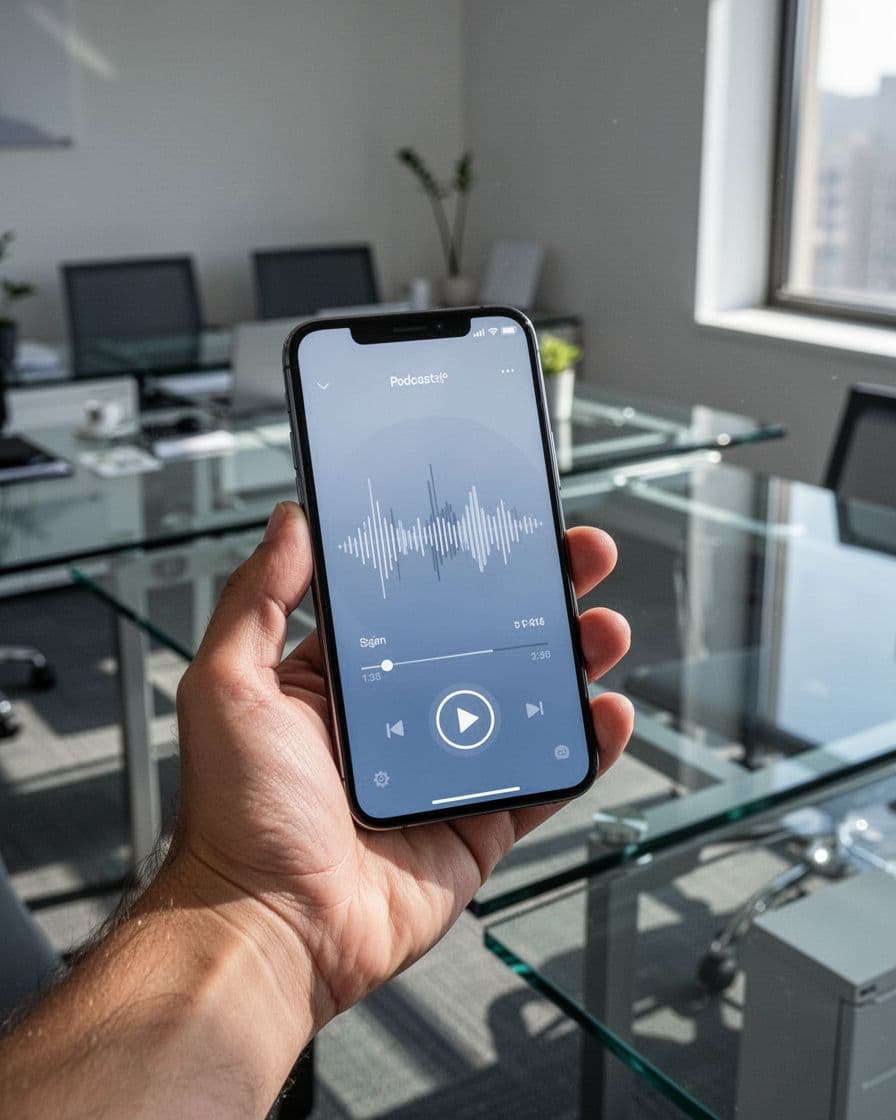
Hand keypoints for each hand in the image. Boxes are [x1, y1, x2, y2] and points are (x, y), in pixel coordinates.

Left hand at [171, 501, 632, 1033]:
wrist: (270, 928)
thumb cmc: (236, 817)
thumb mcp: (229, 685)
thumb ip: (259, 599)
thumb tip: (291, 522)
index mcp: (345, 681)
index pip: (418, 604)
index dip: (463, 564)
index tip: (496, 526)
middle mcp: (400, 718)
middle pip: (487, 643)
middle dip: (539, 598)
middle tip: (576, 558)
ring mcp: (446, 769)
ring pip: (525, 702)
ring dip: (572, 660)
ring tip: (601, 627)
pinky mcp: (478, 822)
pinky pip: (543, 779)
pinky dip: (583, 747)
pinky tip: (605, 712)